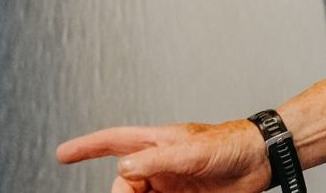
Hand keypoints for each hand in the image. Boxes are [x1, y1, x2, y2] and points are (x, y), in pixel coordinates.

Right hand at [57, 119, 269, 192]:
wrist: (262, 161)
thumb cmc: (231, 143)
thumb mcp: (191, 151)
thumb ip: (156, 161)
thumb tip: (124, 171)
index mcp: (155, 143)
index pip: (113, 141)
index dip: (86, 147)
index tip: (63, 154)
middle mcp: (158, 164)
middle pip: (123, 182)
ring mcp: (169, 185)